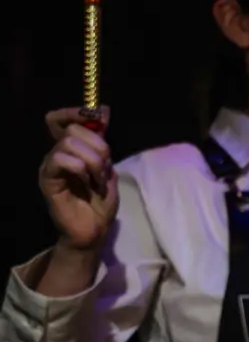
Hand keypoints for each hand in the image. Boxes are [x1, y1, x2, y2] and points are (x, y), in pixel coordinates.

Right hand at [38, 107, 117, 250]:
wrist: (95, 230)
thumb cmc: (101, 202)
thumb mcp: (109, 169)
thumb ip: (103, 144)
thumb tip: (103, 111)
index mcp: (72, 149)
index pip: (61, 119)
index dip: (77, 112)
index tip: (101, 117)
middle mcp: (58, 154)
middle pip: (73, 130)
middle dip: (98, 147)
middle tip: (104, 169)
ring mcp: (50, 166)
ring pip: (70, 143)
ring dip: (93, 161)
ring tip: (98, 180)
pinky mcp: (47, 179)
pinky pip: (61, 159)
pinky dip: (81, 168)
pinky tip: (88, 183)